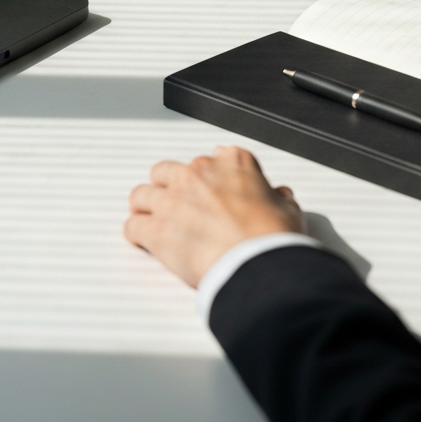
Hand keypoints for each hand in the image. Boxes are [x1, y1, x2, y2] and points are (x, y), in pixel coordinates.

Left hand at [124, 146, 304, 287]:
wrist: (257, 265)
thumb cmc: (272, 238)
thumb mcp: (287, 209)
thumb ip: (278, 198)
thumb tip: (280, 197)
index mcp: (233, 162)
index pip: (215, 156)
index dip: (211, 175)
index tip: (212, 186)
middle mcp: (199, 174)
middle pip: (168, 170)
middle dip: (169, 185)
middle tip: (174, 201)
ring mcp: (174, 200)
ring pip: (142, 194)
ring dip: (146, 206)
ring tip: (149, 217)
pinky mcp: (157, 231)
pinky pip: (133, 227)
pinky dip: (137, 235)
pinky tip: (143, 241)